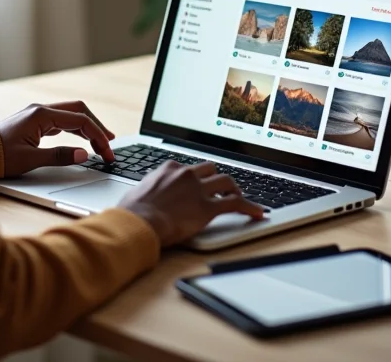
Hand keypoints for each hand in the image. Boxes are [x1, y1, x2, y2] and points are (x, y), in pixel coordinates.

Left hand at [0, 101, 115, 176]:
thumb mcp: (30, 160)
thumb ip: (59, 156)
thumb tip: (84, 155)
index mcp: (41, 115)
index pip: (80, 121)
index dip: (98, 137)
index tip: (107, 153)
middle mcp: (40, 110)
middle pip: (79, 111)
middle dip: (97, 127)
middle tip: (109, 145)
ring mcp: (37, 114)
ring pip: (71, 114)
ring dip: (87, 127)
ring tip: (101, 142)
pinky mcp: (34, 121)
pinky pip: (61, 120)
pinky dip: (75, 128)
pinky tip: (81, 139)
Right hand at [117, 160, 266, 246]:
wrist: (139, 222)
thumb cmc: (132, 212)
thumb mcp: (137, 193)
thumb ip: (149, 190)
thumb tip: (144, 197)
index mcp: (169, 169)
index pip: (189, 168)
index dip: (196, 178)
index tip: (198, 185)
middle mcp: (186, 174)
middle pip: (210, 169)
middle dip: (217, 179)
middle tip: (221, 189)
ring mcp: (199, 189)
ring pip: (226, 181)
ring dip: (234, 188)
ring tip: (238, 197)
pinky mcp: (208, 207)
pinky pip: (236, 203)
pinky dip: (249, 207)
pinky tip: (257, 212)